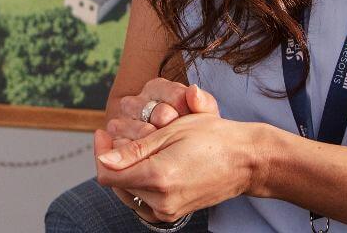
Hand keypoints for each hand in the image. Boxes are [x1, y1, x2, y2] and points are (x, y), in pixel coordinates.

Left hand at [96, 86, 262, 220]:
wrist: (245, 161)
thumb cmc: (213, 138)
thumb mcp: (170, 132)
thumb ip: (133, 150)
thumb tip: (103, 159)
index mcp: (159, 177)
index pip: (108, 173)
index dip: (100, 152)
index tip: (103, 132)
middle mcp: (161, 201)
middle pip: (117, 183)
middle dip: (114, 160)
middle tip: (122, 136)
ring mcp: (168, 212)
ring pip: (128, 193)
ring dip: (126, 172)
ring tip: (139, 149)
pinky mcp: (173, 215)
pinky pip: (143, 202)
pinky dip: (139, 185)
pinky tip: (148, 166)